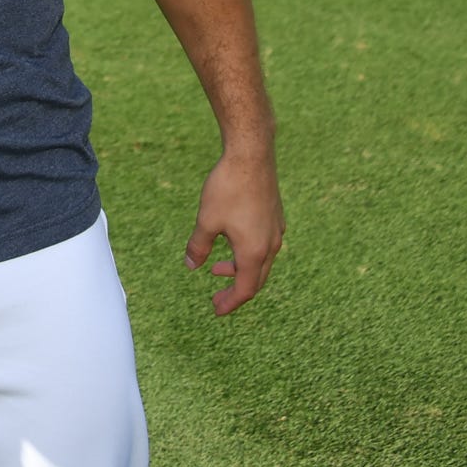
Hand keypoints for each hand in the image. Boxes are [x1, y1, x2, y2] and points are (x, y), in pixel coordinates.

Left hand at [185, 146, 283, 315]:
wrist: (251, 155)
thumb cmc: (228, 188)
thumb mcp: (206, 221)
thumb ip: (198, 247)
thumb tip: (191, 266)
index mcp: (254, 253)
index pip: (244, 289)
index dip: (230, 303)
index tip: (216, 310)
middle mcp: (270, 245)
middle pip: (255, 279)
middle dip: (234, 291)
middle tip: (216, 299)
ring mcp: (275, 230)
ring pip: (260, 262)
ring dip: (239, 269)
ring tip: (216, 268)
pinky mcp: (274, 216)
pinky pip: (263, 246)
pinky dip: (247, 254)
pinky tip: (232, 242)